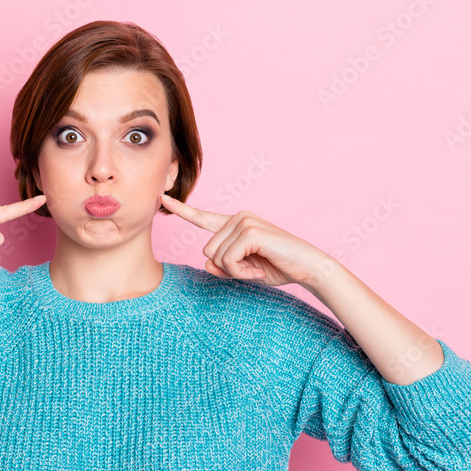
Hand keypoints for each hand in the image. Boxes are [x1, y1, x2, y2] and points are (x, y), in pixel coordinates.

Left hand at [159, 193, 331, 286]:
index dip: (181, 210)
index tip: (163, 199)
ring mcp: (244, 222)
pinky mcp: (250, 231)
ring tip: (257, 267)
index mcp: (234, 225)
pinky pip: (227, 260)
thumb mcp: (242, 270)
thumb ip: (222, 267)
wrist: (307, 267)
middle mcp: (238, 218)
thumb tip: (206, 263)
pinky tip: (259, 269)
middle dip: (227, 268)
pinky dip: (241, 272)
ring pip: (216, 256)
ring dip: (235, 271)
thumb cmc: (277, 267)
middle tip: (252, 268)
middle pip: (207, 250)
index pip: (203, 217)